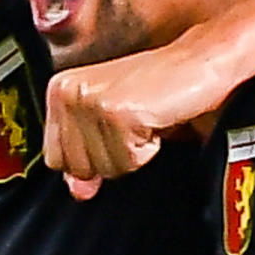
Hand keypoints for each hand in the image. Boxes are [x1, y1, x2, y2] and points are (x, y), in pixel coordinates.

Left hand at [45, 40, 224, 198]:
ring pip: (104, 168)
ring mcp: (92, 103)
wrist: (200, 63)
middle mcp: (69, 93)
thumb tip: (78, 191)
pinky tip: (155, 121)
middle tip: (133, 123)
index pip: (55, 158)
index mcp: (60, 91)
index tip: (114, 131)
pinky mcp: (119, 114)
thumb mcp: (111, 124)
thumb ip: (87, 157)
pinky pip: (130, 161)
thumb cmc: (159, 88)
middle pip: (77, 167)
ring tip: (144, 120)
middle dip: (112, 155)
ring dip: (132, 152)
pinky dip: (149, 150)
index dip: (90, 157)